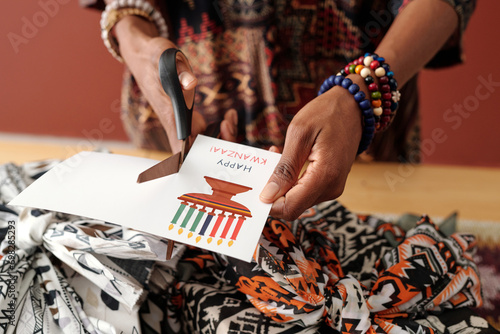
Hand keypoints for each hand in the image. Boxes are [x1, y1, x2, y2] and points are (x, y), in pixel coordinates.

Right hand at [115, 17, 236, 151]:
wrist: (145, 55)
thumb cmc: (154, 57)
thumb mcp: (166, 56)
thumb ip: (180, 71)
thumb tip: (190, 83)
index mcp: (169, 116)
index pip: (180, 152)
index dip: (195, 161)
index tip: (212, 160)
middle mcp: (177, 125)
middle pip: (198, 153)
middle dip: (219, 148)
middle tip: (228, 125)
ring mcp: (184, 124)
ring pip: (205, 146)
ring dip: (224, 139)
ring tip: (230, 118)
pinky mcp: (190, 118)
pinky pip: (208, 134)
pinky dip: (223, 129)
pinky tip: (229, 115)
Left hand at [259, 83, 362, 219]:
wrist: (353, 106)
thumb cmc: (327, 113)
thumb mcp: (299, 134)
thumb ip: (284, 168)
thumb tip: (268, 196)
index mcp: (324, 176)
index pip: (290, 208)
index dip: (269, 202)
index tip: (256, 185)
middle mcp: (331, 188)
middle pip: (293, 207)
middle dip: (274, 190)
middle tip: (267, 160)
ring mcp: (333, 187)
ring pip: (297, 199)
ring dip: (282, 183)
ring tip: (278, 153)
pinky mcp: (331, 183)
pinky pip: (305, 191)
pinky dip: (291, 179)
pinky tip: (289, 158)